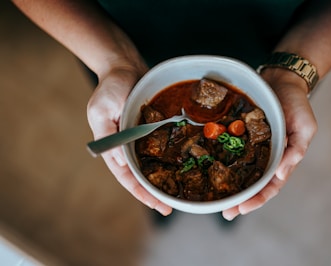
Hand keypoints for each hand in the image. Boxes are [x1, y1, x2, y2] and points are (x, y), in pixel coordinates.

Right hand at [87, 66, 172, 215]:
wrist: (124, 67)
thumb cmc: (111, 86)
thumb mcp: (102, 109)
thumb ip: (109, 136)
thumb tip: (121, 162)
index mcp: (112, 145)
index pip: (126, 175)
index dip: (140, 191)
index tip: (156, 204)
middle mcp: (125, 146)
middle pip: (138, 175)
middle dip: (151, 193)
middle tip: (168, 207)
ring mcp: (137, 139)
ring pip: (149, 166)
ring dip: (159, 180)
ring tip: (174, 195)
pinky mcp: (149, 130)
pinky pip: (157, 149)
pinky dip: (165, 161)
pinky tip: (177, 169)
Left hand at [222, 69, 317, 219]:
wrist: (282, 80)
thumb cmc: (297, 103)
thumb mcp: (305, 126)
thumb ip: (297, 149)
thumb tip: (282, 172)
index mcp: (283, 159)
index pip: (271, 186)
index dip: (257, 199)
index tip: (241, 209)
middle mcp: (267, 157)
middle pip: (253, 184)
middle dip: (240, 200)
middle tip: (225, 212)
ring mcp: (253, 147)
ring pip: (241, 172)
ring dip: (230, 186)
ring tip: (216, 199)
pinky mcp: (242, 135)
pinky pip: (232, 151)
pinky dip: (223, 161)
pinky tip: (210, 169)